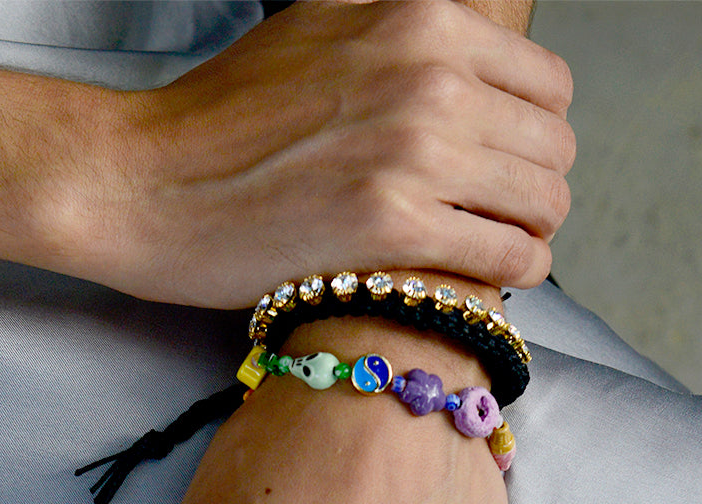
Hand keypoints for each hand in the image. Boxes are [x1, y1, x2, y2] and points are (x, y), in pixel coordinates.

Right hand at [69, 0, 573, 304]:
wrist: (148, 182)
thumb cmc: (226, 117)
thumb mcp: (324, 27)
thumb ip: (400, 30)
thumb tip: (462, 49)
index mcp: (421, 19)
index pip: (545, 83)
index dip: (534, 133)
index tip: (507, 165)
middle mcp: (430, 76)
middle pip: (553, 146)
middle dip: (535, 188)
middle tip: (500, 217)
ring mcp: (415, 152)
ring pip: (541, 202)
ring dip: (530, 233)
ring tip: (496, 250)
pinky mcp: (394, 227)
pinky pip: (508, 255)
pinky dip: (515, 272)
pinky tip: (489, 279)